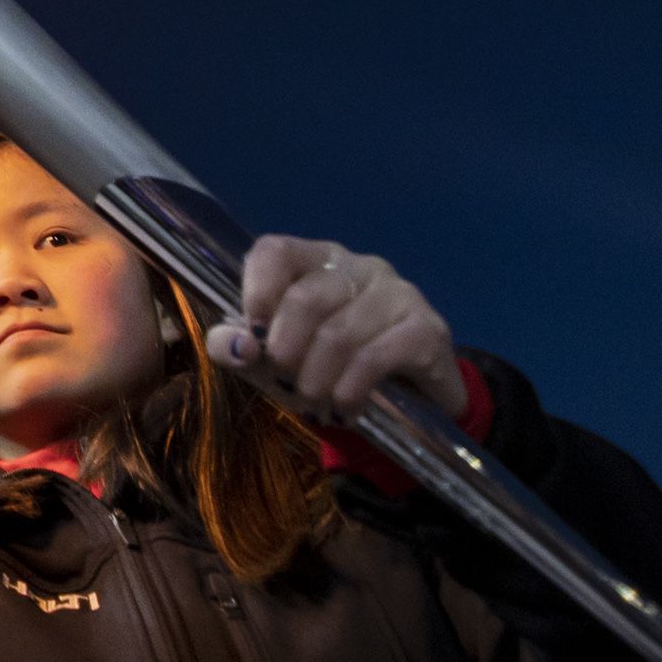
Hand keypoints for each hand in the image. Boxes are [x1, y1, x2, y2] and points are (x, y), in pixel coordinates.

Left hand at [203, 237, 466, 419]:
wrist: (413, 400)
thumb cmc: (331, 367)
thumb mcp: (276, 359)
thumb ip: (242, 349)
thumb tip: (233, 347)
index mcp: (314, 260)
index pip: (275, 251)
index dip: (256, 290)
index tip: (252, 337)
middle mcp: (358, 267)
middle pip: (305, 299)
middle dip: (285, 352)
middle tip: (284, 385)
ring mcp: (398, 293)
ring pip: (339, 335)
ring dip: (316, 381)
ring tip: (313, 404)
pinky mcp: (427, 328)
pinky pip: (375, 358)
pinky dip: (349, 391)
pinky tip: (344, 409)